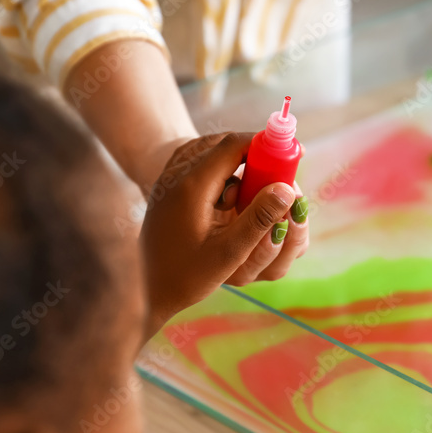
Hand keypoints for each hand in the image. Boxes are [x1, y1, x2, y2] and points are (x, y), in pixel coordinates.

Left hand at [140, 132, 309, 330]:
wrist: (143, 287)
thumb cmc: (185, 276)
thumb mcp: (227, 253)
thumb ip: (259, 220)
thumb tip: (287, 190)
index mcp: (191, 186)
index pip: (234, 145)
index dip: (265, 149)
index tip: (288, 165)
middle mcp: (178, 173)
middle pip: (228, 147)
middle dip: (257, 163)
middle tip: (276, 190)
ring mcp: (171, 176)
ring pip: (216, 154)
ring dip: (240, 169)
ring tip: (251, 201)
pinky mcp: (170, 184)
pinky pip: (204, 166)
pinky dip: (224, 176)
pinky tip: (230, 202)